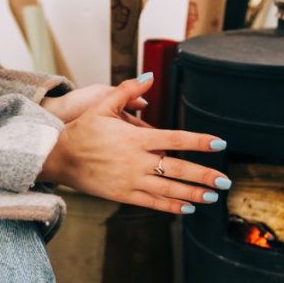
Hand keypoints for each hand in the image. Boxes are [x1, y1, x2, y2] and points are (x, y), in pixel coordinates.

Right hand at [38, 74, 228, 214]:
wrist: (58, 157)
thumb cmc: (82, 130)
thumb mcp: (102, 105)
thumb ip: (128, 90)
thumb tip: (150, 75)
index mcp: (136, 138)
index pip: (175, 138)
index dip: (199, 141)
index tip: (219, 143)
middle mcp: (137, 161)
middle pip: (178, 168)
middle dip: (204, 175)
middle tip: (225, 180)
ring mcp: (130, 180)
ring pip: (168, 189)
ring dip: (193, 194)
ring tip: (212, 196)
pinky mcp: (123, 195)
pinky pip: (152, 202)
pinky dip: (171, 205)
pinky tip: (187, 207)